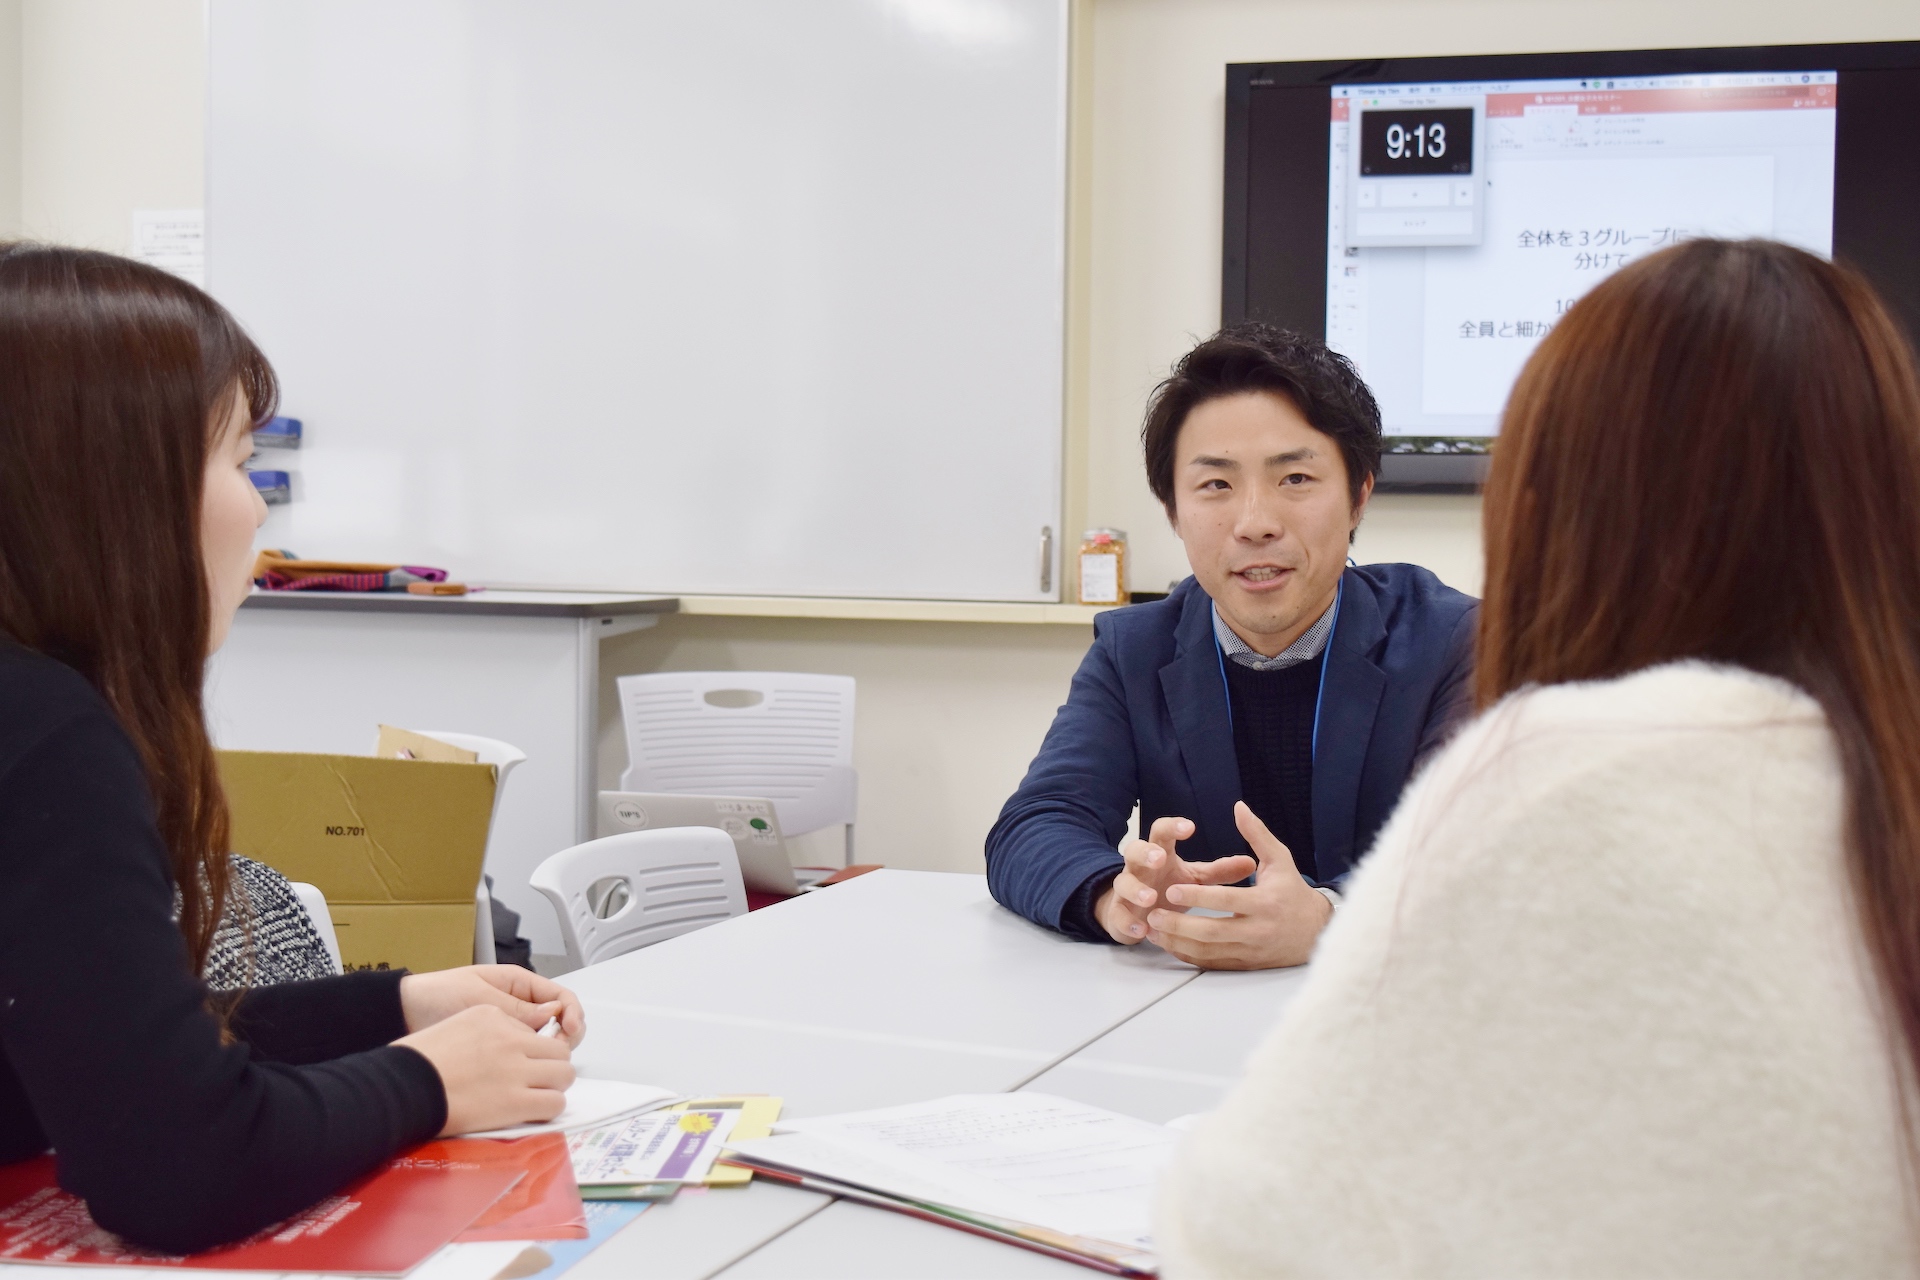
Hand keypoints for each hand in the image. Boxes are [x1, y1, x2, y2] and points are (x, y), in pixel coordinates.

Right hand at [396, 1005, 574, 1135]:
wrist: (401, 1088)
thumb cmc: (415, 1063)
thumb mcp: (452, 1028)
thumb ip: (484, 1034)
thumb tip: (504, 1051)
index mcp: (492, 1016)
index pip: (533, 1029)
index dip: (530, 1050)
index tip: (520, 1064)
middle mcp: (509, 1038)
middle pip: (558, 1049)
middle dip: (552, 1066)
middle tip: (538, 1081)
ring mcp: (515, 1069)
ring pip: (564, 1074)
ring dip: (554, 1086)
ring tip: (537, 1097)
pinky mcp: (516, 1101)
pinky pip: (554, 1102)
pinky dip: (549, 1108)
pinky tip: (533, 1112)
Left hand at [399, 965, 585, 1047]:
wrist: (403, 1013)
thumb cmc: (437, 995)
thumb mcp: (478, 997)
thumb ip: (515, 1007)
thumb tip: (551, 1015)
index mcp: (519, 985)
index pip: (561, 997)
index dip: (573, 1013)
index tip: (570, 1030)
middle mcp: (520, 1006)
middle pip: (560, 1022)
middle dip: (565, 1037)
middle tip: (557, 1054)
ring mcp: (511, 1028)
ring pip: (545, 1042)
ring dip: (548, 1053)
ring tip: (540, 1064)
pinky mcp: (499, 1048)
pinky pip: (524, 1055)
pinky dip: (530, 1063)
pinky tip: (524, 1072)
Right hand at [1093, 816, 1256, 945]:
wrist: (1138, 911)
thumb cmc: (1169, 888)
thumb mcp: (1195, 878)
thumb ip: (1219, 871)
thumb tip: (1251, 863)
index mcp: (1159, 853)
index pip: (1161, 832)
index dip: (1173, 827)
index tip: (1191, 827)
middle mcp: (1139, 867)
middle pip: (1133, 850)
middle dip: (1145, 853)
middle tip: (1159, 858)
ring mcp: (1126, 889)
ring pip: (1123, 882)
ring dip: (1136, 889)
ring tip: (1151, 898)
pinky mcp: (1119, 912)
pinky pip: (1118, 915)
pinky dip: (1129, 922)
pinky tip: (1142, 929)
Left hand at [1143, 802, 1333, 969]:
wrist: (1316, 931)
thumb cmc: (1293, 891)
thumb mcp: (1280, 859)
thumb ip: (1256, 834)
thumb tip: (1238, 806)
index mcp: (1266, 902)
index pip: (1227, 900)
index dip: (1198, 896)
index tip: (1171, 888)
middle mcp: (1258, 930)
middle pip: (1213, 931)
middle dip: (1180, 924)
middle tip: (1154, 914)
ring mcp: (1251, 951)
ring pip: (1208, 952)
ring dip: (1177, 942)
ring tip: (1153, 929)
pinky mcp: (1245, 964)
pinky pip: (1211, 964)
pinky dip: (1188, 955)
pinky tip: (1169, 944)